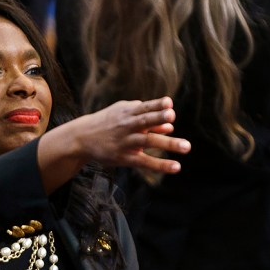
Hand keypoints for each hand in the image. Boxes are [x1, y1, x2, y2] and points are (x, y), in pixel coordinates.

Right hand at [69, 97, 190, 172]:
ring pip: (148, 142)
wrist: (82, 138)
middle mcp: (127, 126)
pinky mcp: (125, 158)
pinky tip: (176, 167)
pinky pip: (145, 161)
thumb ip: (146, 117)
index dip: (156, 105)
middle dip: (158, 118)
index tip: (169, 103)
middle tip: (172, 115)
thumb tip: (170, 126)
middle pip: (144, 121)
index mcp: (127, 113)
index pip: (144, 108)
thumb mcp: (122, 114)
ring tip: (186, 146)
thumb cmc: (107, 123)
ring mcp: (126, 142)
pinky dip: (161, 165)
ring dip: (167, 143)